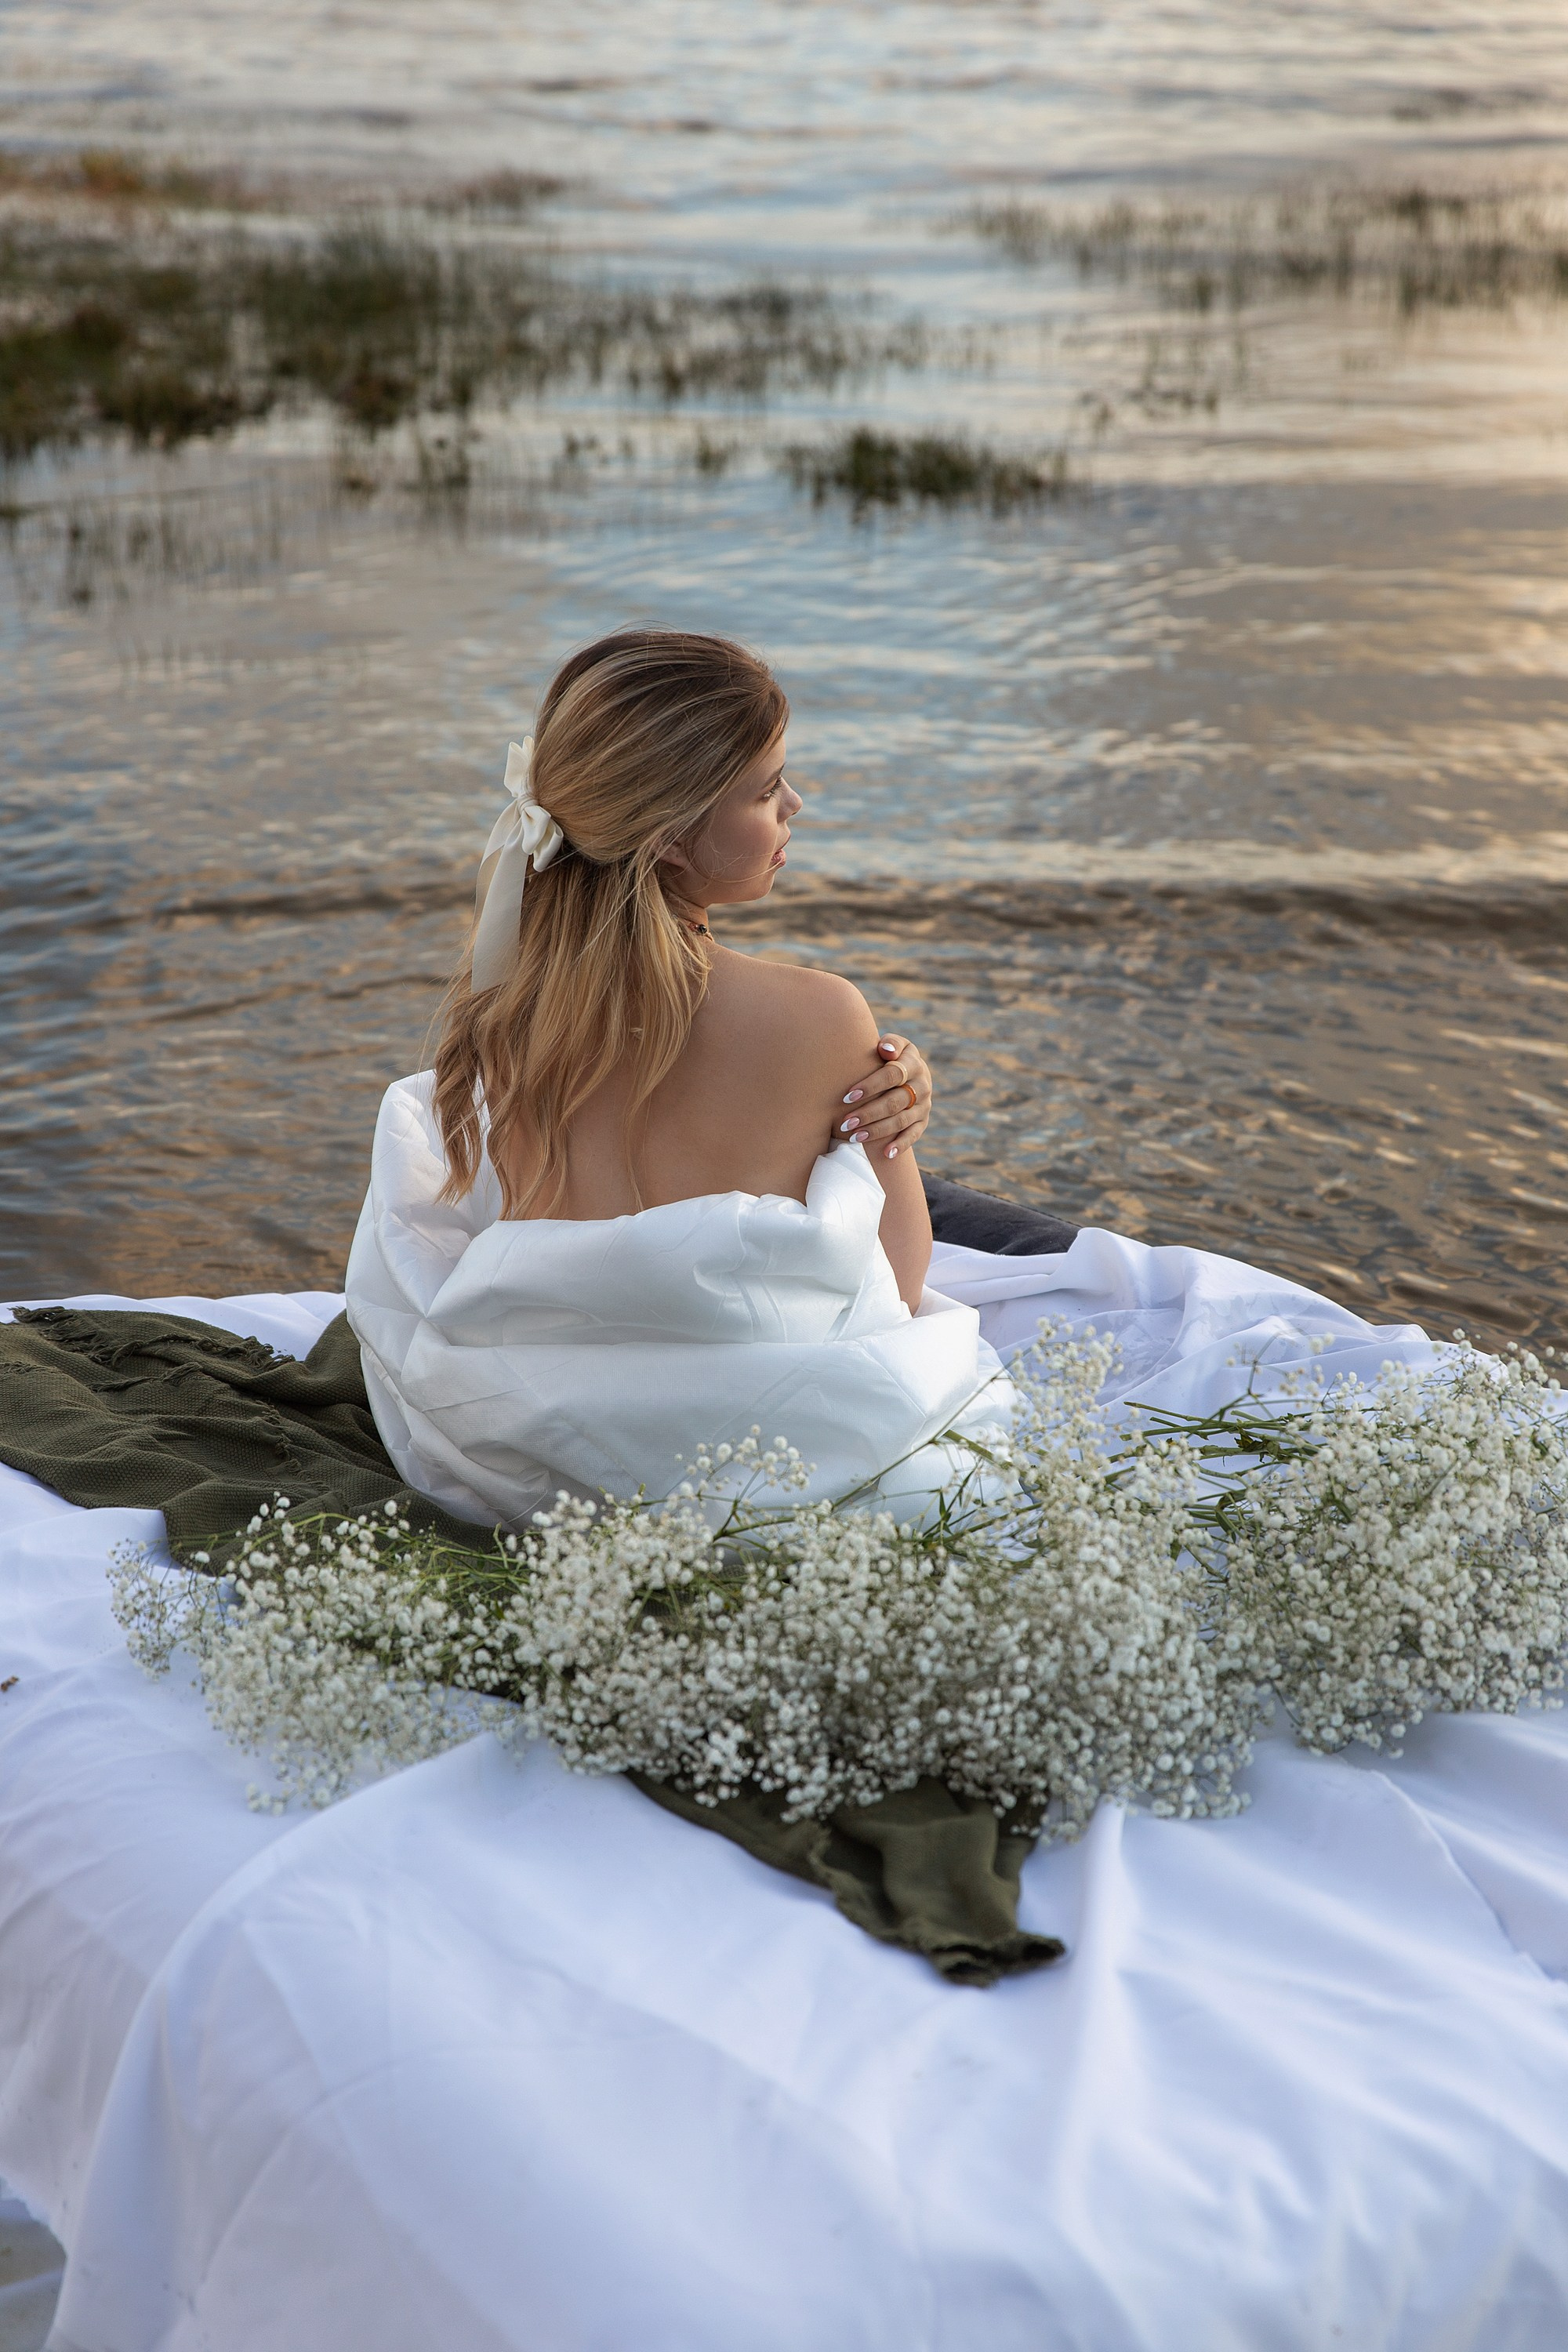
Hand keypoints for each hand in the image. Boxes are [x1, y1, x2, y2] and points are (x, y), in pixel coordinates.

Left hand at [835, 1034, 932, 1161]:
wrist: (908, 1070)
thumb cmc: (888, 1056)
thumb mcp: (892, 1045)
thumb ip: (889, 1044)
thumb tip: (884, 1048)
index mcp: (913, 1063)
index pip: (892, 1075)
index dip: (871, 1086)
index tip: (848, 1096)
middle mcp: (922, 1085)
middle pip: (895, 1101)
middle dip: (869, 1113)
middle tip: (845, 1123)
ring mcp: (924, 1104)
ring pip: (901, 1120)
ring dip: (878, 1130)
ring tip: (855, 1137)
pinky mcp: (923, 1120)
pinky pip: (914, 1134)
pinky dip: (901, 1144)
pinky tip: (886, 1153)